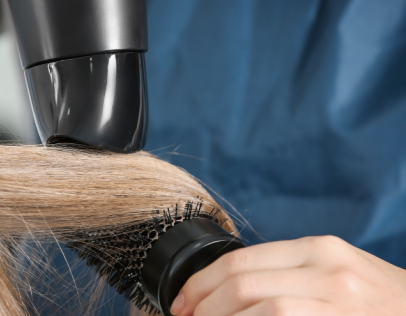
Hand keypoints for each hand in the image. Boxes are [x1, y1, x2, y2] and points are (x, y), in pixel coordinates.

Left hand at [170, 236, 405, 315]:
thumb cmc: (377, 300)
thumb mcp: (335, 271)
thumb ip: (287, 272)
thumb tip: (227, 288)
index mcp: (318, 249)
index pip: (241, 260)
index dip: (201, 283)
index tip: (182, 302)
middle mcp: (328, 271)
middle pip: (242, 284)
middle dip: (203, 306)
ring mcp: (338, 302)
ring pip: (260, 309)